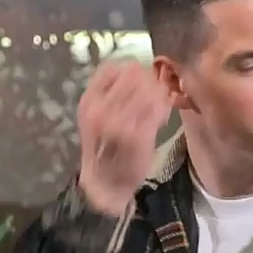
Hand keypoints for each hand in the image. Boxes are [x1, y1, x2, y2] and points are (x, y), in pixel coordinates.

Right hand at [76, 61, 171, 214]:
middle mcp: (99, 108)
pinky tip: (161, 121)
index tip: (141, 81)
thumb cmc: (105, 148)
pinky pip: (157, 110)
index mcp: (88, 101)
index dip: (132, 70)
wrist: (105, 184)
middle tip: (156, 96)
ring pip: (148, 90)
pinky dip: (163, 111)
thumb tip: (139, 69)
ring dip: (159, 96)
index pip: (111, 67)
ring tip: (158, 110)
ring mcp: (117, 122)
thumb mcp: (98, 115)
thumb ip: (112, 93)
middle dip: (149, 82)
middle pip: (134, 74)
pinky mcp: (136, 136)